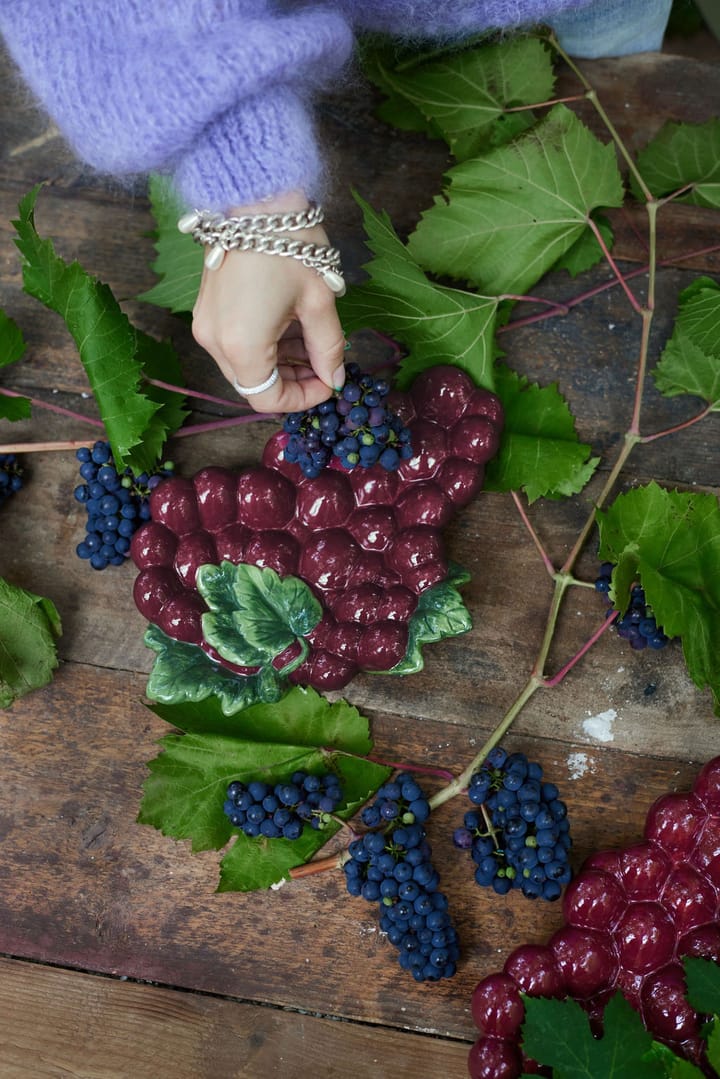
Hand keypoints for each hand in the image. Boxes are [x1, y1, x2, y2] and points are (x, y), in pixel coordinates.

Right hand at [191, 192, 345, 412]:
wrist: (253, 192)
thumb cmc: (289, 242)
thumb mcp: (319, 300)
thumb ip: (329, 348)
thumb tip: (335, 378)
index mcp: (242, 345)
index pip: (268, 399)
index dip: (302, 399)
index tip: (328, 383)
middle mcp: (214, 342)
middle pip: (254, 384)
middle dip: (291, 381)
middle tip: (324, 365)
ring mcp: (205, 324)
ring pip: (243, 366)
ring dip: (278, 363)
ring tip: (310, 342)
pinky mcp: (205, 308)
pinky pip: (234, 343)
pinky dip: (262, 345)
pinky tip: (288, 327)